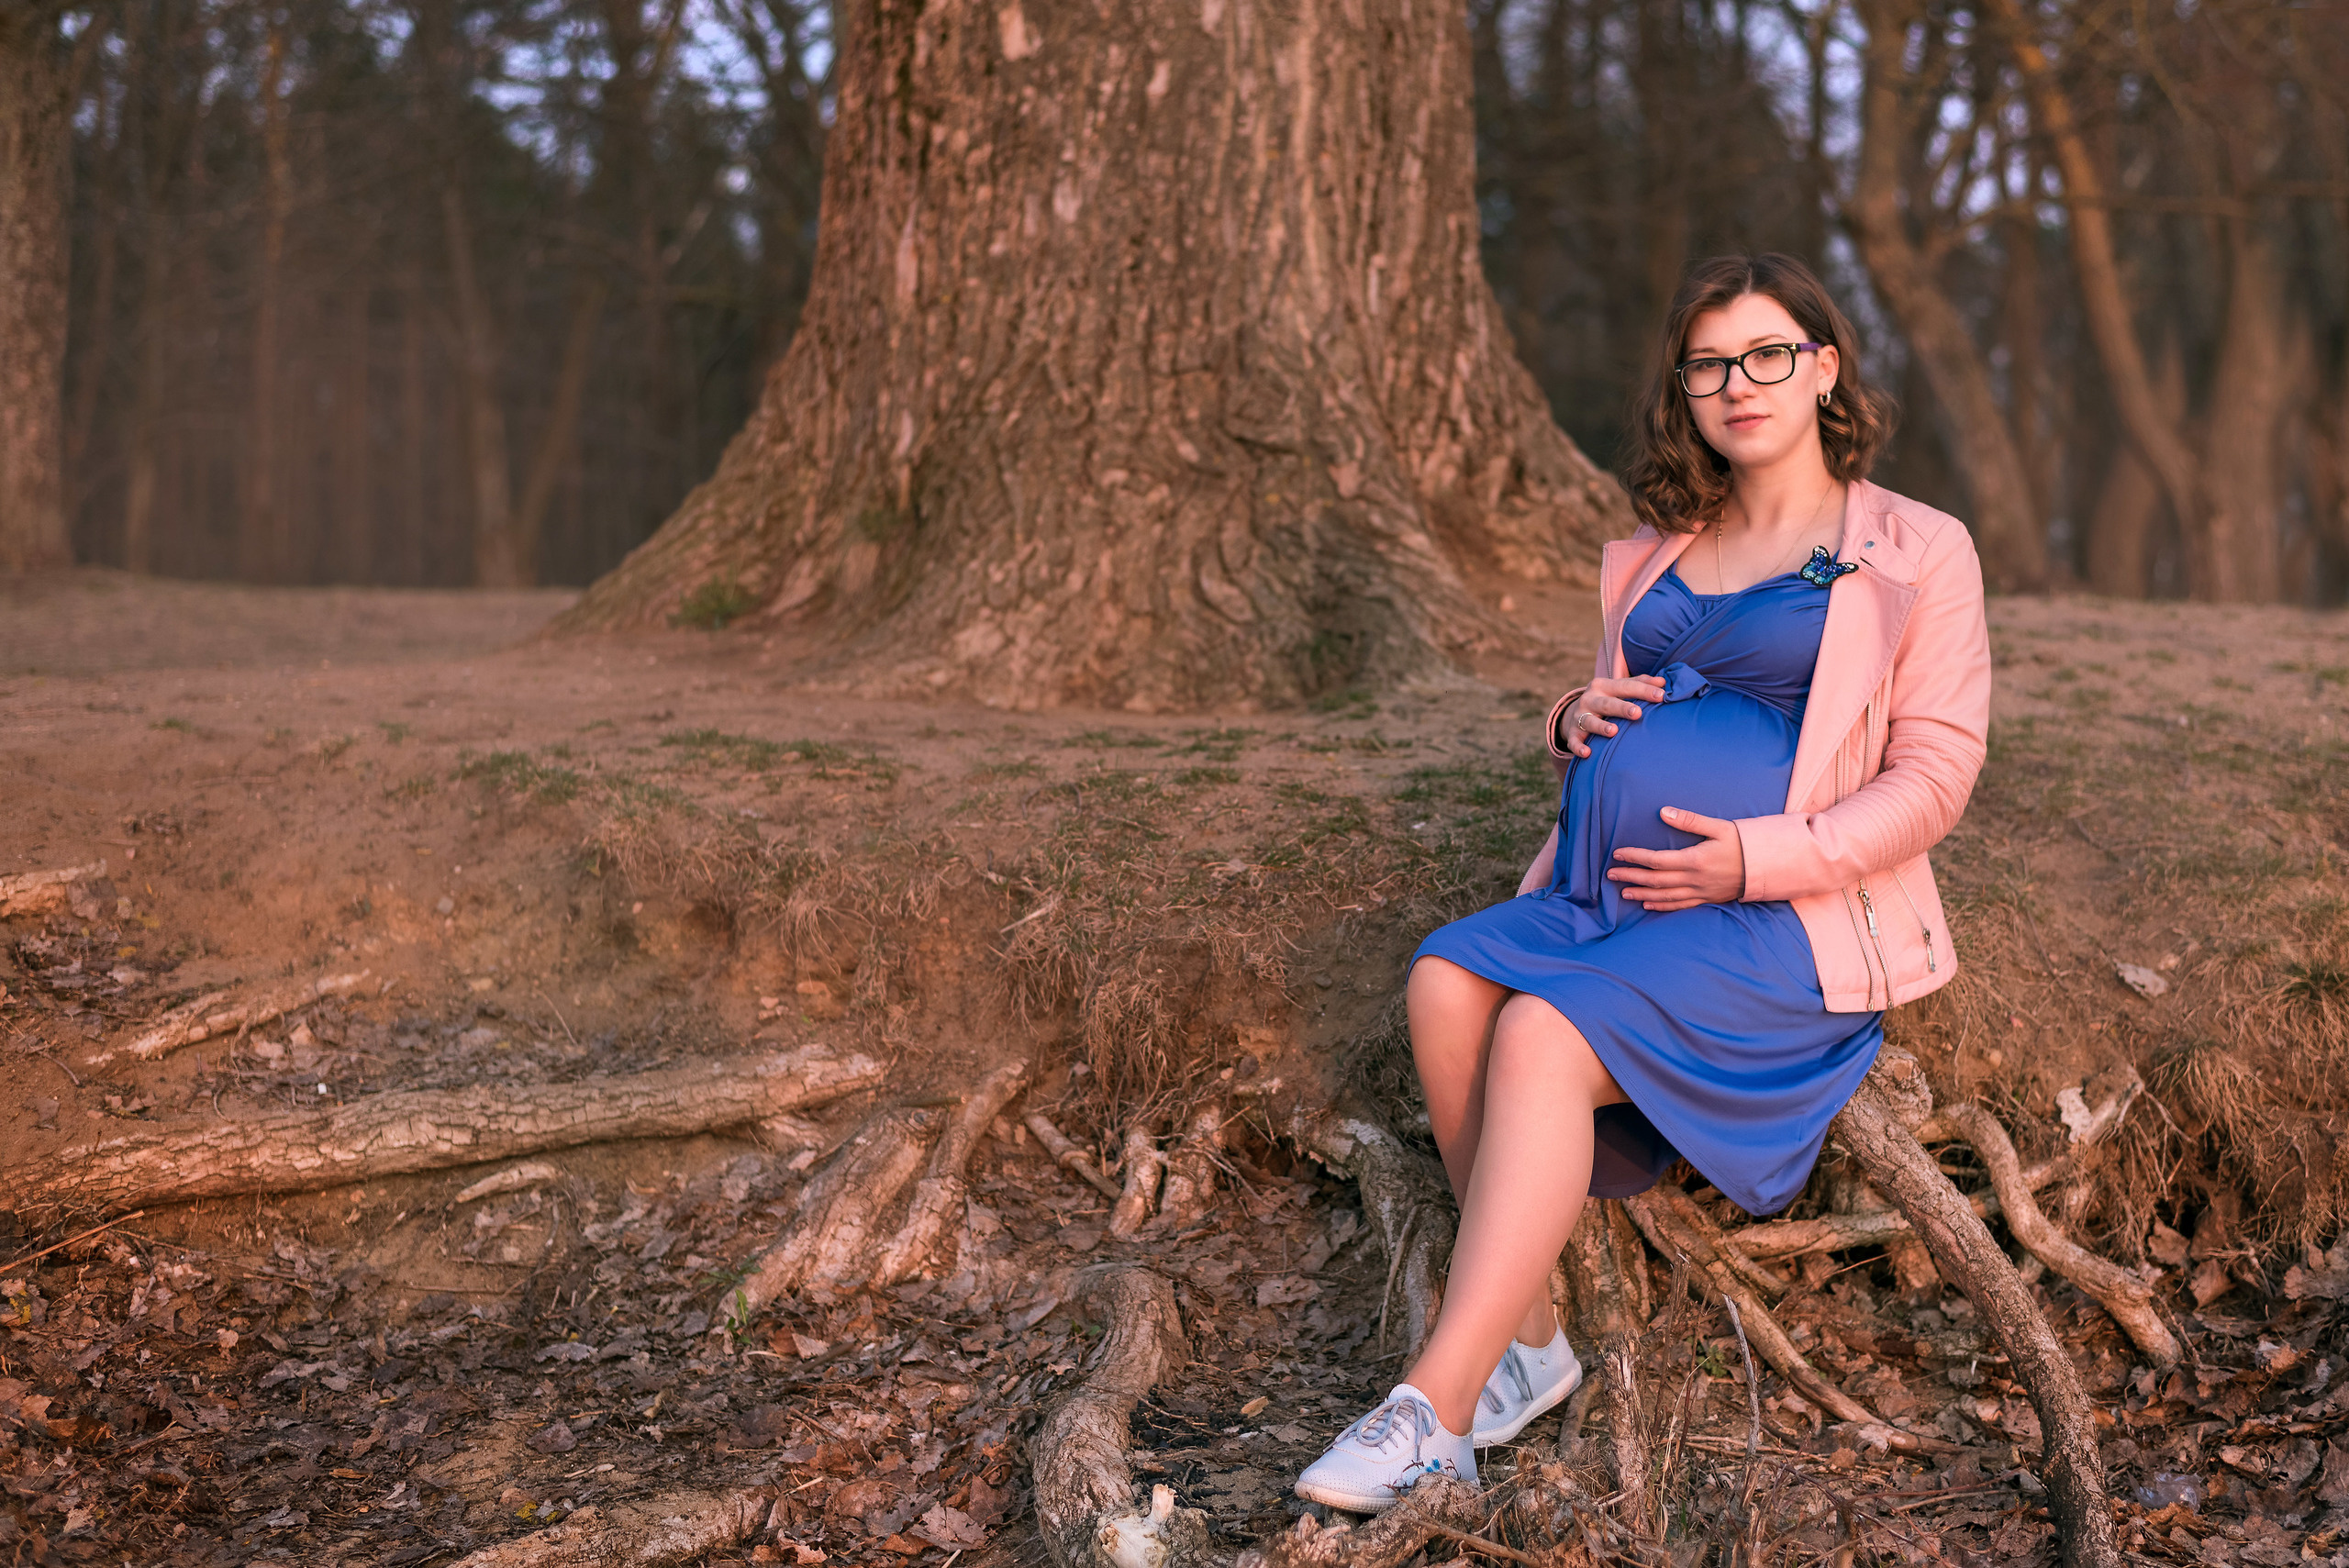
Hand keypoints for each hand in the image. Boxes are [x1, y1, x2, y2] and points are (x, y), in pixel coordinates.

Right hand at [1561, 674, 1666, 758]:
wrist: (1573, 712)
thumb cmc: (1606, 700)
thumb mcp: (1619, 689)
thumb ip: (1640, 683)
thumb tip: (1663, 682)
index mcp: (1604, 686)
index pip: (1626, 686)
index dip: (1643, 691)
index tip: (1661, 696)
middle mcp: (1590, 699)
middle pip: (1607, 703)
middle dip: (1622, 708)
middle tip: (1637, 713)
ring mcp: (1579, 716)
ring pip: (1590, 721)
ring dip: (1601, 726)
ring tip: (1613, 731)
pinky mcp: (1572, 733)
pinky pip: (1574, 740)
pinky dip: (1578, 746)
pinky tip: (1587, 752)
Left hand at [1608, 808, 1744, 910]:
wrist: (1767, 866)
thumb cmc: (1743, 843)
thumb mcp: (1719, 827)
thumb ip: (1689, 820)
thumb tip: (1663, 811)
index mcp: (1695, 860)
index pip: (1656, 860)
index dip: (1635, 857)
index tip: (1618, 854)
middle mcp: (1695, 880)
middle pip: (1655, 880)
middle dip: (1631, 877)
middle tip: (1611, 875)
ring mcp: (1700, 892)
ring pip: (1665, 896)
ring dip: (1642, 894)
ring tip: (1624, 892)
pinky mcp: (1707, 899)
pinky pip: (1680, 905)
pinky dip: (1662, 905)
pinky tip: (1649, 905)